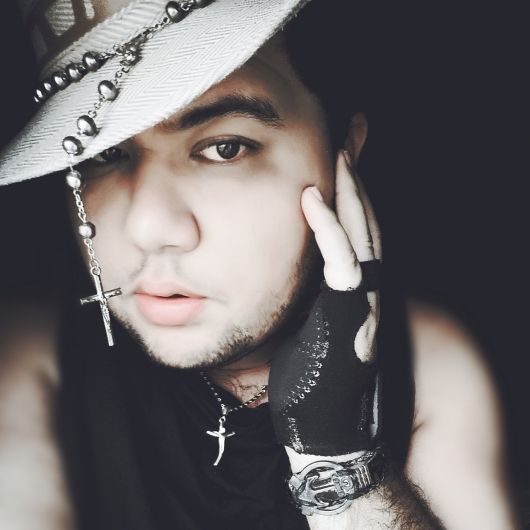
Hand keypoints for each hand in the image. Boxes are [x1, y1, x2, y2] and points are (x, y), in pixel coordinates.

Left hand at [269, 151, 381, 455]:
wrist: (321, 425)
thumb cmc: (304, 377)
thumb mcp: (299, 325)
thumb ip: (292, 292)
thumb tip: (259, 266)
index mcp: (350, 289)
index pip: (353, 228)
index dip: (347, 190)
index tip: (337, 153)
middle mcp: (365, 291)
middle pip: (366, 221)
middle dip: (356, 178)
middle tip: (347, 134)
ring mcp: (362, 304)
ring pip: (364, 236)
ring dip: (350, 192)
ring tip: (337, 152)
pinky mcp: (351, 319)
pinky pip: (344, 265)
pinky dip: (330, 231)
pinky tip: (313, 200)